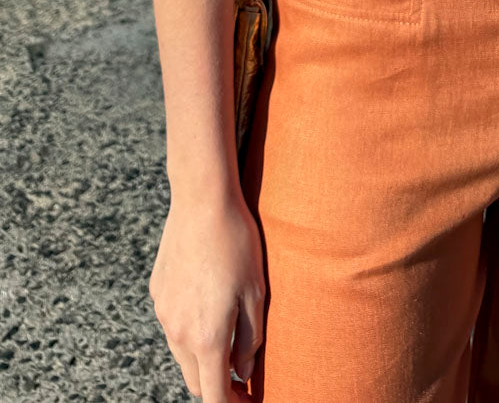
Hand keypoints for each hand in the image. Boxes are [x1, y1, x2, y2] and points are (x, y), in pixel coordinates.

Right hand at [148, 188, 265, 399]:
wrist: (201, 200)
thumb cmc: (236, 243)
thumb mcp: (255, 292)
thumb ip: (250, 339)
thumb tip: (244, 371)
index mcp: (206, 337)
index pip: (213, 396)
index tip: (249, 400)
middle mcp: (177, 332)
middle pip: (195, 381)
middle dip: (217, 386)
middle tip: (242, 376)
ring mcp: (163, 312)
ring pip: (182, 354)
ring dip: (203, 358)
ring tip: (227, 336)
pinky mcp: (157, 292)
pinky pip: (173, 324)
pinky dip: (189, 329)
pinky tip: (208, 302)